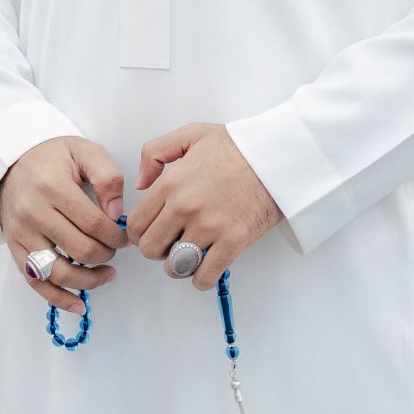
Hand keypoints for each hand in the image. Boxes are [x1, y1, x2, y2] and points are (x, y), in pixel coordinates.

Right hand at [0, 135, 127, 315]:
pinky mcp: (15, 249)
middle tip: (115, 248)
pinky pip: (37, 283)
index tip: (126, 236)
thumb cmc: (54, 157)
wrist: (12, 162)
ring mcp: (21, 234)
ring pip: (60, 272)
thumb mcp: (85, 151)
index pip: (93, 224)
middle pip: (80, 250)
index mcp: (52, 187)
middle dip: (107, 254)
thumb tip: (117, 215)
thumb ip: (108, 177)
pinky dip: (59, 299)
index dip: (117, 236)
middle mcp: (32, 213)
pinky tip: (79, 306)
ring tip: (108, 273)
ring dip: (90, 280)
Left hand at [129, 123, 282, 290]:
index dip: (139, 233)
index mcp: (171, 183)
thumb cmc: (237, 147)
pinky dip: (200, 279)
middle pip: (150, 248)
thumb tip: (139, 185)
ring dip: (177, 267)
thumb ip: (155, 153)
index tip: (149, 233)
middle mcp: (185, 207)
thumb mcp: (190, 135)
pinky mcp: (233, 242)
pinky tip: (203, 269)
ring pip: (175, 266)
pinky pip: (205, 275)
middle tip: (168, 244)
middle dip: (156, 250)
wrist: (276, 157)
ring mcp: (209, 226)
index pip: (136, 223)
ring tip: (186, 257)